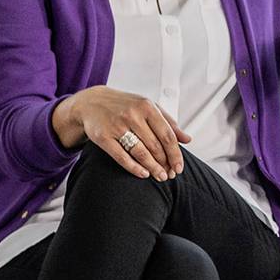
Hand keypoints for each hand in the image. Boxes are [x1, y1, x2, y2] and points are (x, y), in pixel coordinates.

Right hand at [54, 85, 191, 176]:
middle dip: (165, 163)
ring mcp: (117, 125)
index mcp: (147, 107)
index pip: (167, 135)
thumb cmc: (124, 106)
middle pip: (155, 146)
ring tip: (160, 176)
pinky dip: (134, 168)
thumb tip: (187, 139)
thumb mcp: (148, 107)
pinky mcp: (103, 137)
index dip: (175, 154)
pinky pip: (122, 157)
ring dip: (153, 168)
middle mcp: (132, 115)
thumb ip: (168, 122)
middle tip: (170, 174)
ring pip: (140, 152)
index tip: (179, 167)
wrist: (91, 102)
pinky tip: (143, 174)